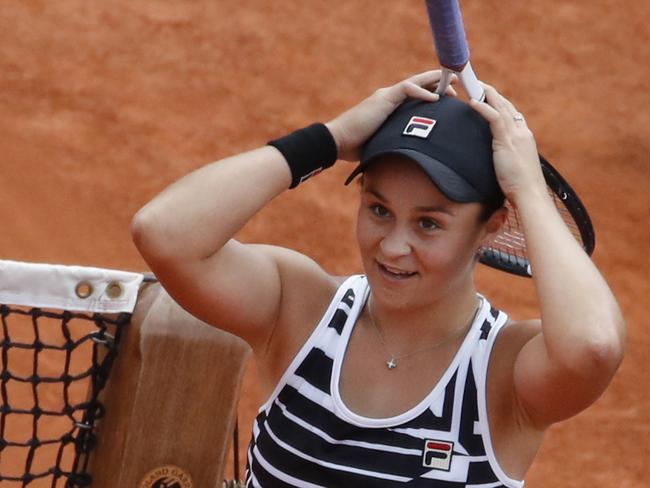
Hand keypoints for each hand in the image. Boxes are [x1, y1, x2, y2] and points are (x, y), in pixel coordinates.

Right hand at [326, 70, 456, 161]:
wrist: (337, 141)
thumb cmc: (356, 146)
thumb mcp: (383, 143)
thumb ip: (395, 143)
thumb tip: (409, 159)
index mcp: (389, 106)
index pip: (414, 95)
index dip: (431, 94)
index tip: (448, 100)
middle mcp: (389, 98)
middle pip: (418, 85)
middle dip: (438, 83)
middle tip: (458, 86)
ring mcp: (386, 97)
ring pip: (415, 82)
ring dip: (435, 81)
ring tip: (453, 83)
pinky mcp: (383, 99)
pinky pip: (406, 89)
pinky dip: (422, 92)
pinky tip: (435, 98)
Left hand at [469, 84, 546, 204]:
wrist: (530, 195)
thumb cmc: (520, 187)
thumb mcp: (513, 167)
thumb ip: (507, 159)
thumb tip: (497, 161)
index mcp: (525, 138)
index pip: (513, 114)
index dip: (500, 104)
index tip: (489, 97)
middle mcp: (523, 132)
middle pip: (507, 106)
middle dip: (493, 94)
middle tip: (478, 84)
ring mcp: (517, 135)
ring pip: (501, 107)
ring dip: (487, 94)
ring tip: (474, 85)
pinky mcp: (508, 141)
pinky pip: (495, 118)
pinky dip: (484, 107)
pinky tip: (473, 102)